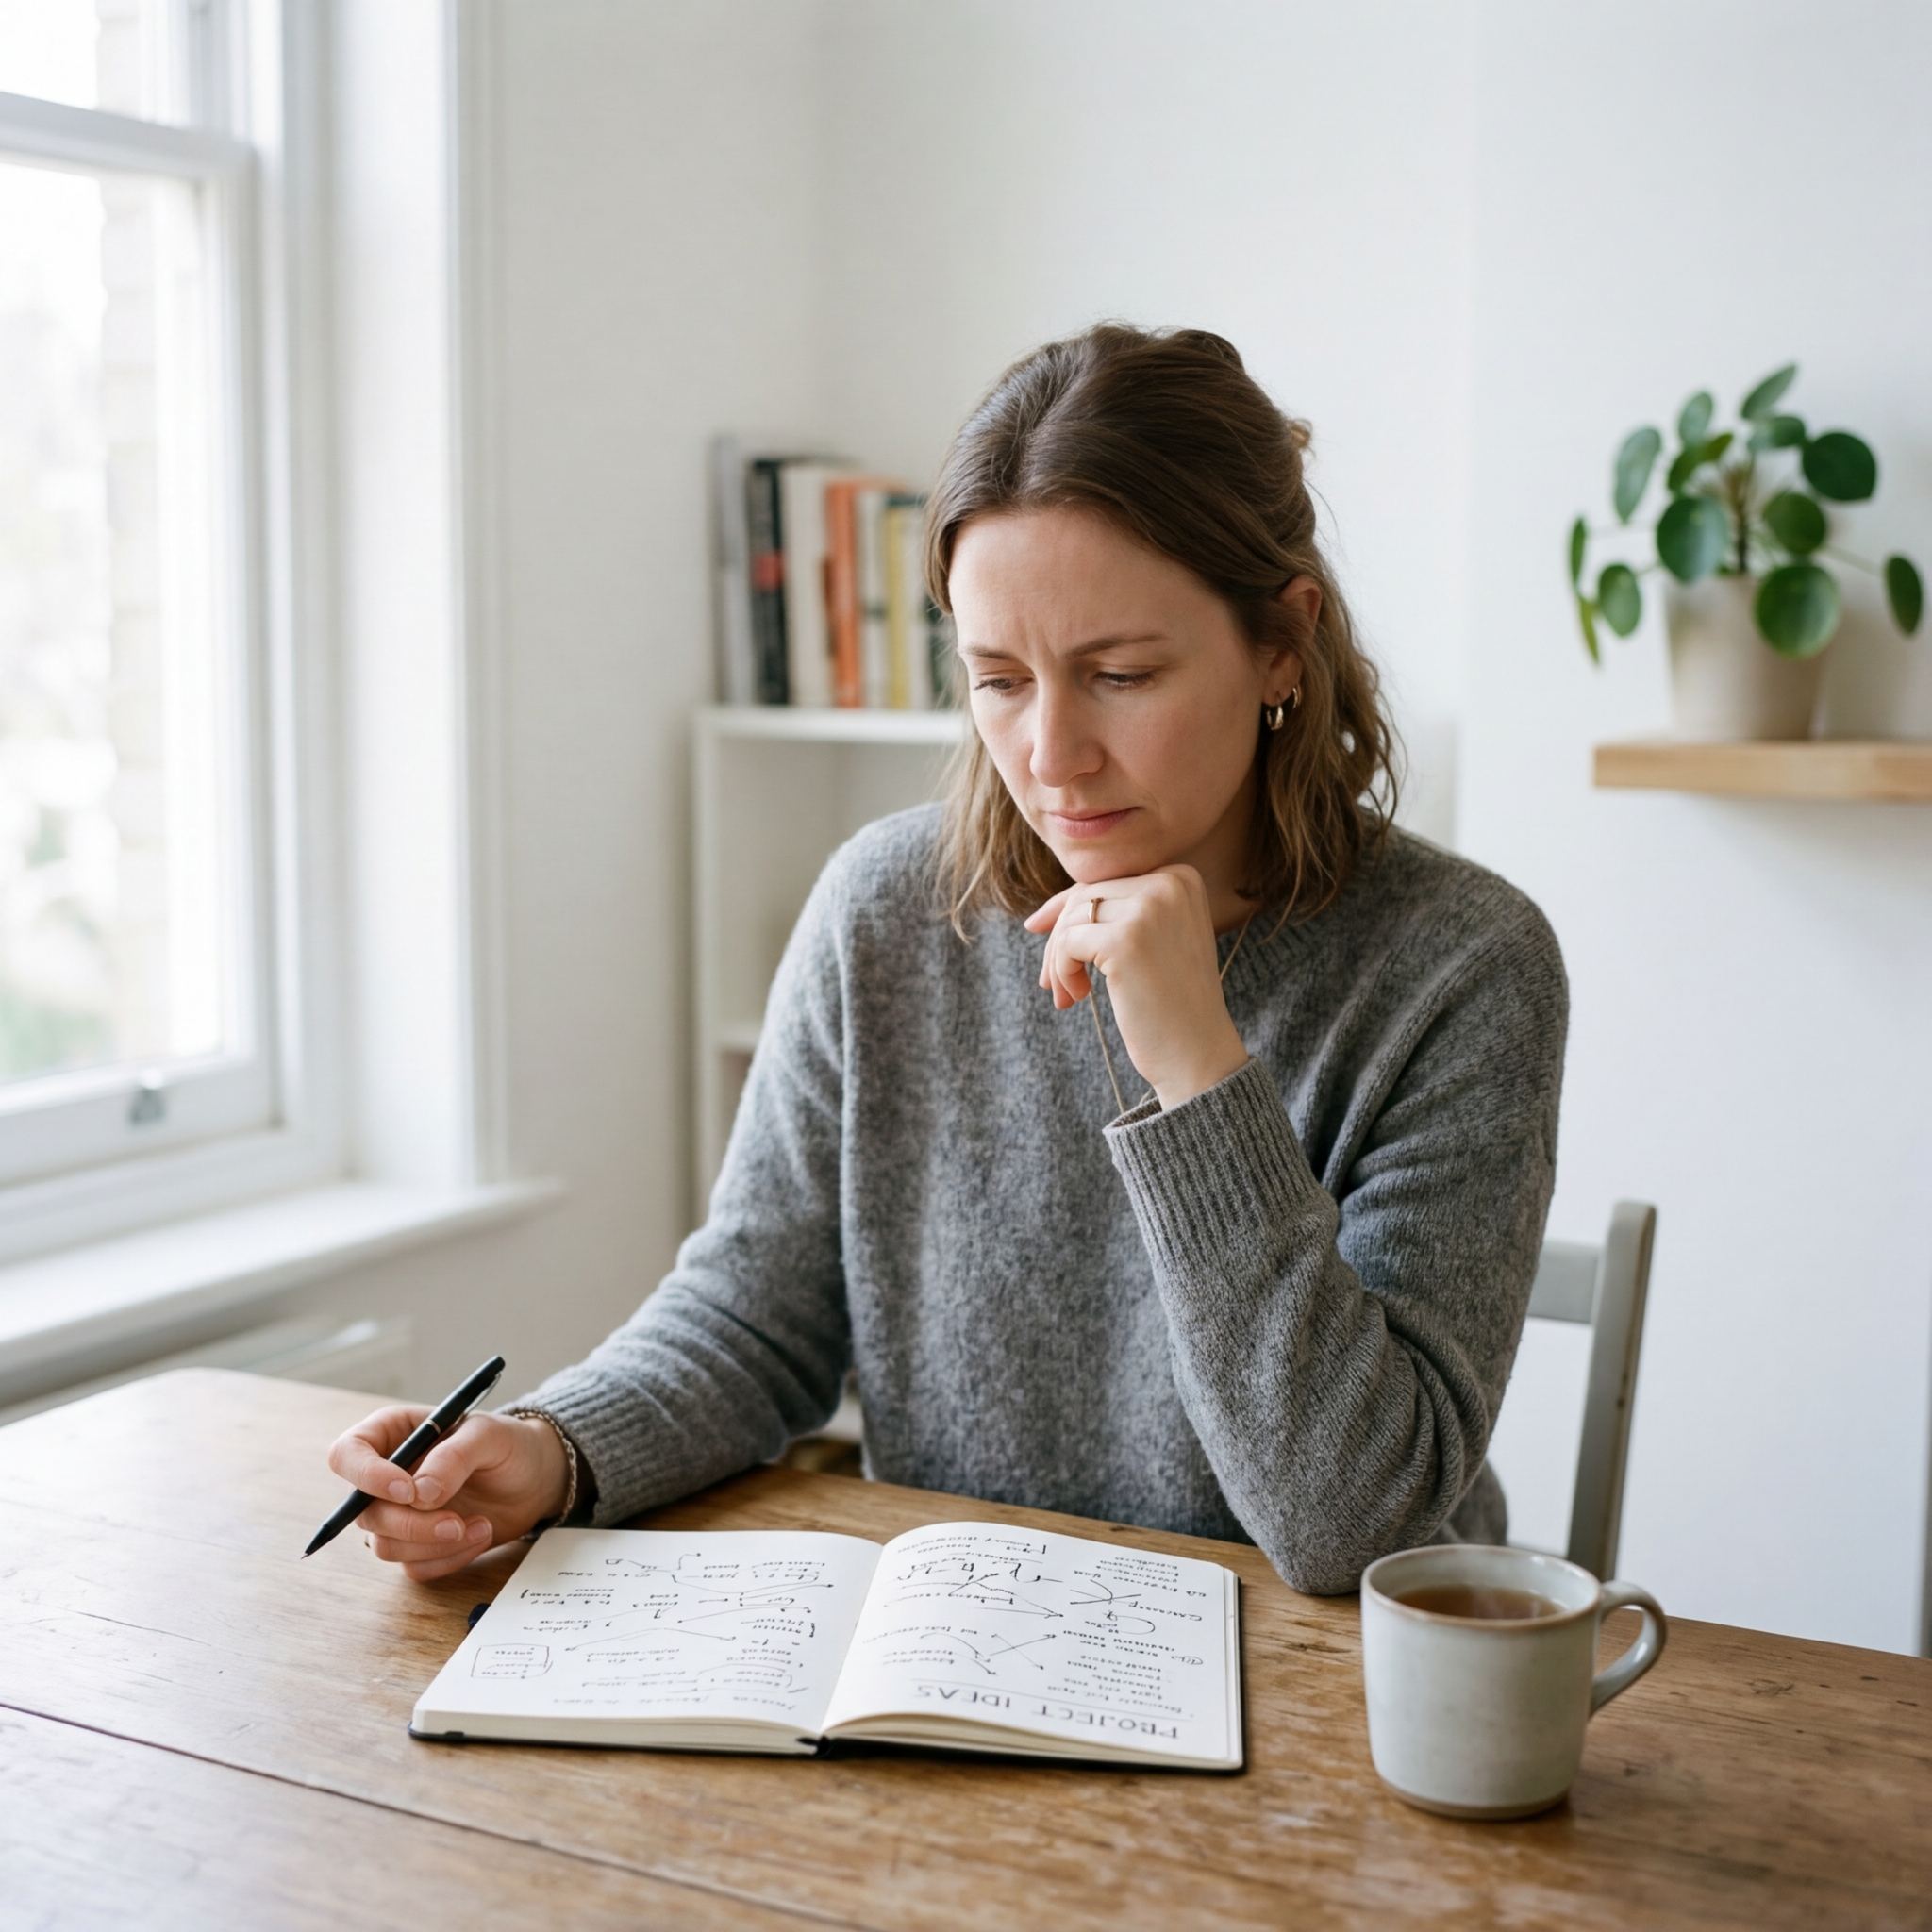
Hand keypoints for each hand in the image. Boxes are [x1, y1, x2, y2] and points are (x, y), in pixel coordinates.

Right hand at [326, 1405, 570, 1581]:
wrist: (534, 1478)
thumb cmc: (508, 1445)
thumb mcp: (490, 1436)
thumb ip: (454, 1456)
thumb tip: (420, 1494)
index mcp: (392, 1434)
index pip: (347, 1454)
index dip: (366, 1477)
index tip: (407, 1491)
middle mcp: (385, 1477)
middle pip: (364, 1513)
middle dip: (412, 1525)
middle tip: (457, 1523)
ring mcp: (398, 1514)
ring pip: (386, 1546)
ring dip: (434, 1545)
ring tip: (482, 1525)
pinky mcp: (417, 1545)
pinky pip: (414, 1567)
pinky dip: (449, 1559)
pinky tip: (481, 1535)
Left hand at [1024, 864, 1249, 1109]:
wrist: (1198, 1052)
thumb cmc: (1170, 1004)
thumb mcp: (1149, 944)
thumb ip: (1111, 918)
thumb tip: (1036, 920)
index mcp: (1181, 877)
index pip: (1104, 882)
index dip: (1068, 913)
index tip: (1046, 944)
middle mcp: (1170, 883)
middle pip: (1084, 898)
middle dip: (1059, 941)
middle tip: (1051, 983)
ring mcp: (1149, 909)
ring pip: (1071, 920)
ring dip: (1058, 961)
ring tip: (1067, 996)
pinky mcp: (1126, 940)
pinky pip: (1067, 943)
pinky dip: (1062, 972)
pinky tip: (1077, 997)